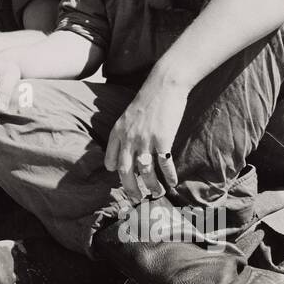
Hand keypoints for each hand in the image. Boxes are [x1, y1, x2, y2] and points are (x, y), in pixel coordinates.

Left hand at [104, 72, 185, 200]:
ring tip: (157, 193)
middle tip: (137, 198)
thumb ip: (126, 133)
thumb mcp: (128, 116)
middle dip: (131, 188)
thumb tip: (129, 149)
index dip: (116, 172)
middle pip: (125, 172)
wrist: (164, 85)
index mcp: (117, 132)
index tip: (123, 180)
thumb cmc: (148, 99)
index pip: (111, 160)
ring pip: (145, 172)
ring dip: (152, 186)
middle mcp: (128, 139)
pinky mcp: (162, 139)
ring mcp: (144, 140)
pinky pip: (164, 165)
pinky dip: (168, 176)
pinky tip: (172, 183)